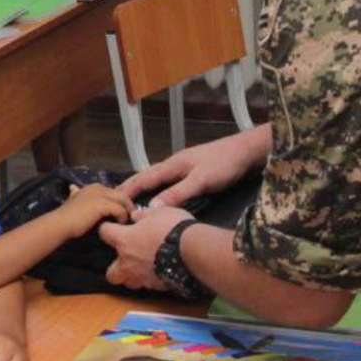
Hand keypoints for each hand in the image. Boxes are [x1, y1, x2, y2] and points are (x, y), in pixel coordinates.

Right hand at [53, 183, 131, 236]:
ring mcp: (101, 194)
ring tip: (127, 221)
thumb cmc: (67, 216)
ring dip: (127, 211)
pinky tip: (121, 224)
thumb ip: (75, 194)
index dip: (119, 201)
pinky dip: (122, 217)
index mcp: (93, 187)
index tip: (122, 212)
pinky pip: (119, 209)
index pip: (114, 192)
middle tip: (131, 216)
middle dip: (127, 205)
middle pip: (121, 194)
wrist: (60, 223)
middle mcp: (98, 187)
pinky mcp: (103, 204)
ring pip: (122, 200)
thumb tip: (72, 188)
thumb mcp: (72, 200)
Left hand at [98, 205, 191, 290]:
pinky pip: (147, 285)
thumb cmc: (174, 228)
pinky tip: (158, 270)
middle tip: (126, 257)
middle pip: (110, 273)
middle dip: (115, 266)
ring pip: (128, 282)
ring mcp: (141, 277)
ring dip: (132, 276)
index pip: (104, 233)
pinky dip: (150, 279)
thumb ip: (144, 215)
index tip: (112, 226)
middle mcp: (128, 262)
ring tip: (142, 267)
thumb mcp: (159, 212)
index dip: (106, 228)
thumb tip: (136, 216)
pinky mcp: (156, 286)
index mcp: (125, 240)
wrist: (193, 250)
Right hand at [116, 135, 256, 208]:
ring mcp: (183, 166)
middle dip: (130, 187)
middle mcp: (174, 164)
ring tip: (130, 198)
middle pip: (146, 176)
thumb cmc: (224, 164)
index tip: (112, 203)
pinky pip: (167, 180)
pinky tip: (158, 193)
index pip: (143, 179)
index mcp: (172, 165)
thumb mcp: (201, 181)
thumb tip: (151, 209)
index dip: (128, 191)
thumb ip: (177, 193)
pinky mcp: (193, 171)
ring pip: (156, 177)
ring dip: (142, 187)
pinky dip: (156, 187)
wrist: (247, 151)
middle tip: (114, 200)